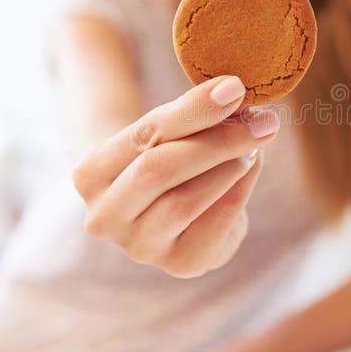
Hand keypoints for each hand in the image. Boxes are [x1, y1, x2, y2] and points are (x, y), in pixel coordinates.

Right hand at [71, 75, 278, 276]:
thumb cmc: (167, 153)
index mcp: (89, 174)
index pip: (143, 135)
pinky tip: (251, 167)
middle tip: (262, 120)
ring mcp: (140, 247)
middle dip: (216, 141)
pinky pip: (216, 222)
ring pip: (185, 201)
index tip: (234, 88)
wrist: (172, 204)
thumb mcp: (170, 130)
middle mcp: (105, 217)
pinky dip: (240, 188)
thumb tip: (237, 98)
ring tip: (256, 141)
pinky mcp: (180, 263)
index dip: (192, 110)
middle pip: (158, 170)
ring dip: (230, 165)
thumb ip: (194, 115)